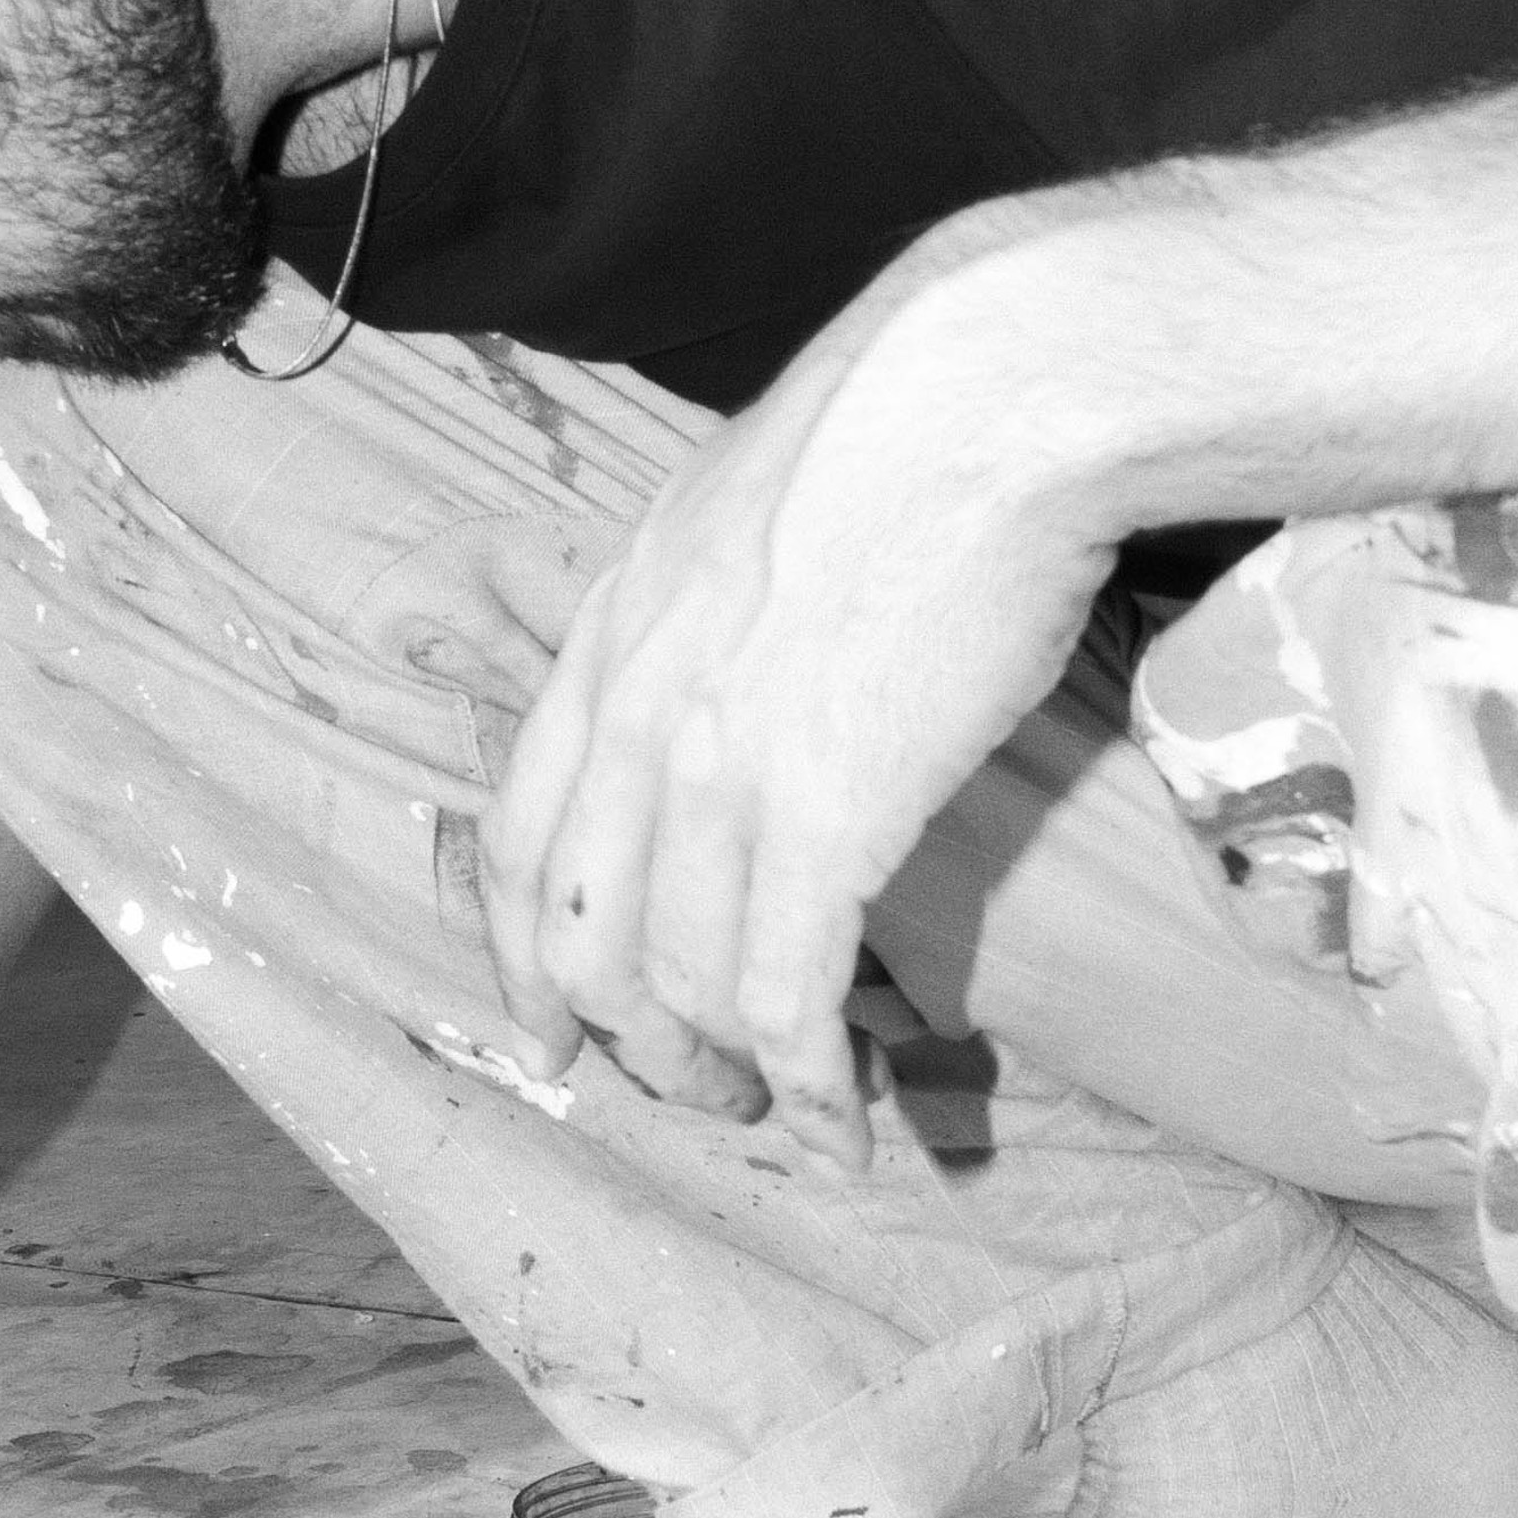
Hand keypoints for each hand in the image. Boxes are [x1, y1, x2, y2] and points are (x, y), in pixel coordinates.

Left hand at [481, 236, 1117, 1166]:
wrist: (998, 388)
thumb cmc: (910, 429)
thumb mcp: (746, 506)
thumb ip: (708, 608)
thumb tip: (739, 664)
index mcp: (609, 640)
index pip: (518, 841)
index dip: (524, 961)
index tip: (554, 1035)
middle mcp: (635, 714)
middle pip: (585, 939)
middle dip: (631, 1045)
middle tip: (695, 1091)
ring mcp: (721, 770)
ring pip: (680, 985)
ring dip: (725, 1078)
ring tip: (778, 1116)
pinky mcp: (825, 816)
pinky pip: (787, 999)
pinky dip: (806, 1089)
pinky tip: (840, 1129)